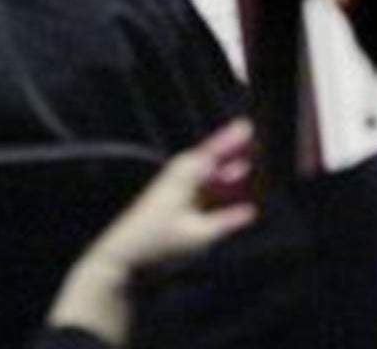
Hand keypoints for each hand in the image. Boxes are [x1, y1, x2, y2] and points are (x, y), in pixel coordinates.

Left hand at [45, 119, 256, 343]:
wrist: (124, 252)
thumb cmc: (158, 243)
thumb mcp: (197, 236)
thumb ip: (226, 222)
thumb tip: (251, 211)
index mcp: (185, 176)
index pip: (213, 152)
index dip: (231, 139)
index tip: (247, 125)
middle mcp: (180, 174)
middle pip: (211, 156)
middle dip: (232, 147)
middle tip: (252, 136)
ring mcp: (177, 185)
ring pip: (207, 169)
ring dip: (226, 165)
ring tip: (250, 159)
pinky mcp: (175, 196)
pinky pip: (203, 181)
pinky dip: (218, 179)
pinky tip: (232, 181)